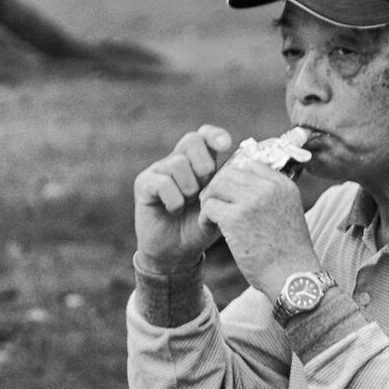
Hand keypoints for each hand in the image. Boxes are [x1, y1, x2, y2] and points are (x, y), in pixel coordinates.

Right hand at [133, 125, 233, 271]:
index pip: (204, 135)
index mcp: (197, 162)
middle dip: (204, 165)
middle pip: (192, 140)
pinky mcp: (144, 184)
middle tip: (203, 190)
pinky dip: (174, 200)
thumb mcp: (220, 208)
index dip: (214, 136)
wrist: (177, 252)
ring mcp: (158, 171)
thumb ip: (228, 189)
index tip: (226, 146)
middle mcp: (176, 161)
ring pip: (177, 163)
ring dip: (189, 188)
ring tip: (188, 204)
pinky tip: (174, 210)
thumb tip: (244, 170)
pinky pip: (162, 182)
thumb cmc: (199, 228)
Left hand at [198, 153, 322, 299]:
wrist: (293, 278)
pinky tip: (210, 228)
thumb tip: (243, 187)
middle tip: (215, 206)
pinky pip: (209, 206)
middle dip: (219, 189)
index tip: (231, 195)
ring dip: (210, 201)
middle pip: (230, 173)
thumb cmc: (289, 253)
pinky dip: (205, 217)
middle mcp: (269, 188)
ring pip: (216, 186)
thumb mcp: (289, 214)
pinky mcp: (235, 218)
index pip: (250, 165)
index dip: (236, 178)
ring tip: (212, 218)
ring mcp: (252, 201)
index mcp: (283, 185)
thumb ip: (271, 196)